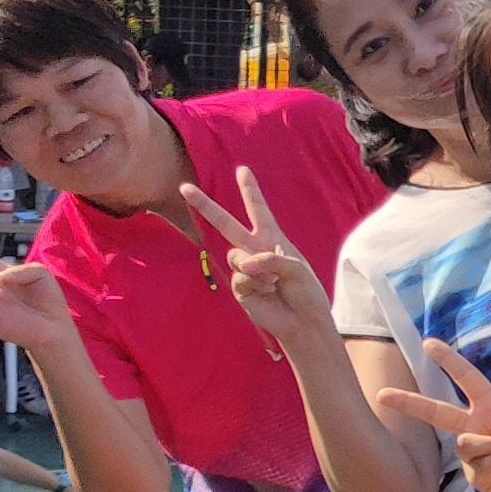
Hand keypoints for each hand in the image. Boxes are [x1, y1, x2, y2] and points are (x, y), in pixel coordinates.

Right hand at [204, 169, 325, 357]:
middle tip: (185, 186)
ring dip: (256, 269)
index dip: (250, 190)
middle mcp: (254, 249)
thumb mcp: (297, 269)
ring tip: (274, 283)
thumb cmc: (305, 291)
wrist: (301, 321)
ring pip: (235, 256)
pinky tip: (267, 293)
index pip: (259, 209)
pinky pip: (239, 277)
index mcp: (272, 238)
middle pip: (225, 223)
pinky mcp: (238, 287)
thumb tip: (245, 263)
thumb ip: (271, 260)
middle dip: (204, 205)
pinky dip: (255, 284)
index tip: (242, 169)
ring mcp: (244, 268)